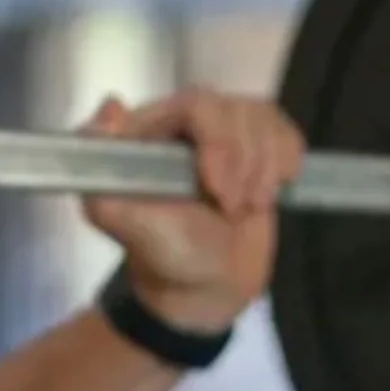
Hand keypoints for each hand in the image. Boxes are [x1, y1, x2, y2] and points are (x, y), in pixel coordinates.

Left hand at [81, 88, 305, 334]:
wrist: (205, 285)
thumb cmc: (160, 251)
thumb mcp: (118, 219)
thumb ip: (104, 169)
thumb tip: (111, 107)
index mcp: (148, 129)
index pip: (196, 105)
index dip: (218, 140)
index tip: (218, 189)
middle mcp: (185, 120)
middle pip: (236, 110)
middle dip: (243, 163)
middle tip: (232, 209)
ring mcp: (223, 130)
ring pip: (263, 118)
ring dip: (264, 170)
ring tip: (245, 208)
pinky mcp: (256, 145)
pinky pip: (284, 130)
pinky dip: (286, 161)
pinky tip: (267, 193)